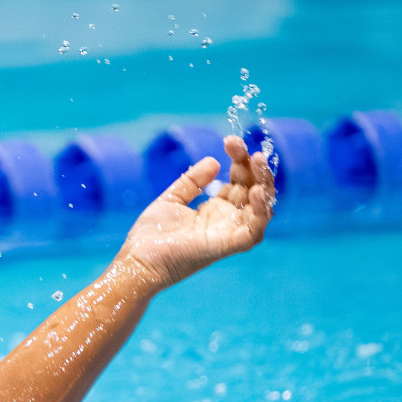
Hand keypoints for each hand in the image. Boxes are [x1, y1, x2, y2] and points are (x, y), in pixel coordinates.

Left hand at [119, 134, 274, 289]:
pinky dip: (261, 212)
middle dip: (251, 164)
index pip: (239, 180)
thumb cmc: (151, 236)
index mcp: (215, 209)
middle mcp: (226, 220)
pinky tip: (256, 191)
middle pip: (252, 188)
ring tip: (257, 161)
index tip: (229, 141)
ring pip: (262, 207)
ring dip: (264, 182)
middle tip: (238, 144)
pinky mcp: (227, 246)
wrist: (137, 260)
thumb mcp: (171, 200)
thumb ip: (191, 182)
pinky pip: (255, 231)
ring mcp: (228, 233)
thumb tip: (214, 161)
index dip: (239, 159)